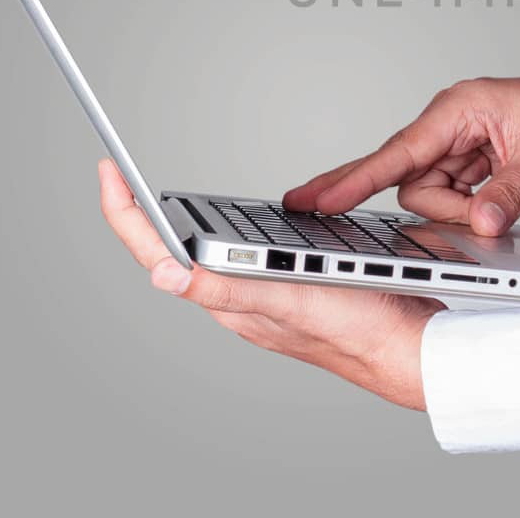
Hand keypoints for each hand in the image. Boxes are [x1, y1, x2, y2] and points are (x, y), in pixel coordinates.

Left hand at [98, 158, 441, 409]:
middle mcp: (240, 300)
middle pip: (173, 253)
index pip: (156, 255)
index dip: (125, 212)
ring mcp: (264, 296)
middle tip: (121, 178)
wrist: (411, 348)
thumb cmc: (358, 330)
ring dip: (182, 226)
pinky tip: (238, 223)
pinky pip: (245, 257)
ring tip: (160, 198)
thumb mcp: (287, 301)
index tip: (109, 172)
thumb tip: (160, 273)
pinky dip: (229, 233)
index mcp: (229, 301)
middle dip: (142, 217)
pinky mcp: (291, 289)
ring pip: (208, 256)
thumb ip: (226, 286)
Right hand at [284, 75, 519, 235]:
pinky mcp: (474, 162)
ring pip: (431, 193)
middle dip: (443, 206)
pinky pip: (453, 195)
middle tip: (477, 211)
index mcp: (459, 108)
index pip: (396, 152)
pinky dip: (470, 208)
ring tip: (507, 199)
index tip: (316, 202)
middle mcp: (453, 122)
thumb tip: (477, 226)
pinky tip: (497, 204)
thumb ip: (506, 196)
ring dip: (461, 211)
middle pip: (411, 180)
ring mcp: (462, 143)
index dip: (355, 180)